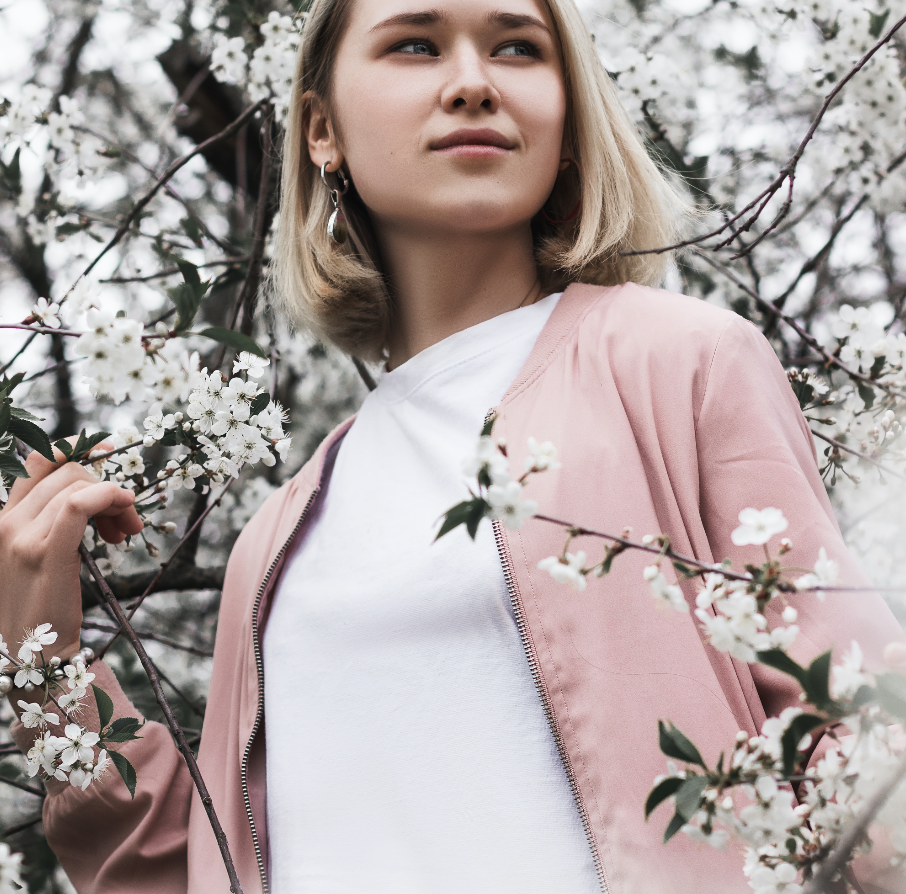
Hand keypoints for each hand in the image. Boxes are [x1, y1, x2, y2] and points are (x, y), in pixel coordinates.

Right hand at [0, 442, 143, 683]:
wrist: (36, 656)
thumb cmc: (47, 604)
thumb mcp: (48, 553)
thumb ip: (62, 518)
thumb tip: (101, 486)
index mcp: (2, 517)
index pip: (38, 462)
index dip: (78, 450)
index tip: (109, 454)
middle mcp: (3, 521)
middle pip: (66, 471)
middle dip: (106, 485)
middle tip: (126, 519)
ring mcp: (18, 536)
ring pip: (77, 484)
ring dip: (116, 499)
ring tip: (127, 529)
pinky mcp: (44, 553)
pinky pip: (79, 504)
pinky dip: (109, 497)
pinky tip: (125, 515)